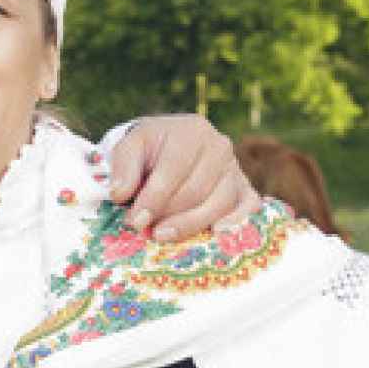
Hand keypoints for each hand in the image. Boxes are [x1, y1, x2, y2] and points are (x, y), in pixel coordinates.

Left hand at [108, 114, 260, 241]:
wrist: (170, 146)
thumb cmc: (149, 148)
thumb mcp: (130, 147)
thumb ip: (122, 168)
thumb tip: (119, 194)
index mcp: (192, 131)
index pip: (174, 169)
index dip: (153, 198)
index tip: (135, 221)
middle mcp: (219, 147)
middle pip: (196, 190)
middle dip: (168, 214)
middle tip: (146, 231)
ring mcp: (235, 168)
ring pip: (219, 203)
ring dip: (191, 224)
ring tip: (164, 236)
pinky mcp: (244, 188)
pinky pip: (248, 206)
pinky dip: (237, 221)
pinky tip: (216, 233)